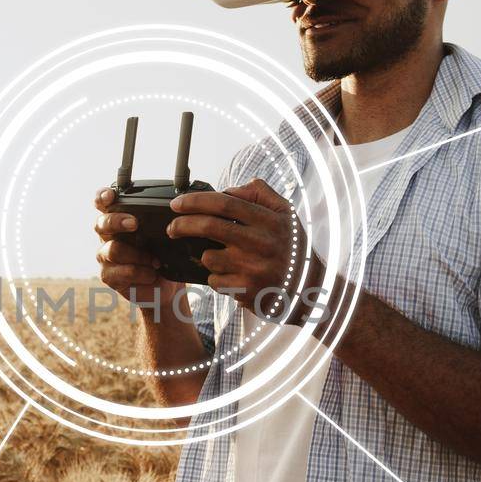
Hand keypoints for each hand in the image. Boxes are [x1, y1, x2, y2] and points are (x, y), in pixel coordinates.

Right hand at [93, 188, 184, 305]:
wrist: (164, 286)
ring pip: (113, 249)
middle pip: (101, 223)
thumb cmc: (161, 256)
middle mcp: (108, 236)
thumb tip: (172, 210)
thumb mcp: (163, 236)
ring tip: (155, 261)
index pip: (103, 204)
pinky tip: (151, 274)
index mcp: (118, 220)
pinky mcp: (108, 275)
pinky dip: (140, 272)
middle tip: (134, 224)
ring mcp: (105, 256)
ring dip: (138, 255)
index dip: (102, 197)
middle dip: (117, 221)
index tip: (111, 196)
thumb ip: (159, 223)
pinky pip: (121, 271)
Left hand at [168, 178, 318, 318]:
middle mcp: (261, 243)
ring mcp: (253, 269)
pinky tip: (232, 276)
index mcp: (269, 220)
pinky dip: (217, 278)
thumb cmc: (291, 247)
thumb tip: (228, 190)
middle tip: (172, 226)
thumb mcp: (285, 213)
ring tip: (223, 258)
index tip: (177, 203)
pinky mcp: (247, 291)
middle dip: (182, 224)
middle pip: (208, 227)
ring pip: (208, 257)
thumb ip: (259, 194)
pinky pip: (215, 281)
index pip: (224, 203)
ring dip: (206, 256)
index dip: (195, 201)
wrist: (308, 288)